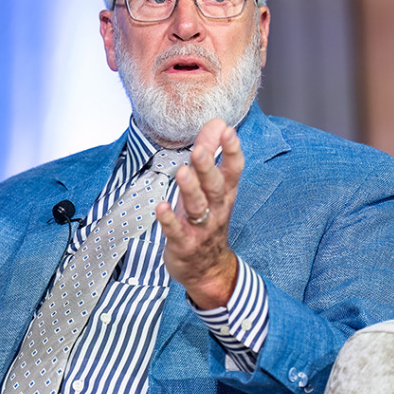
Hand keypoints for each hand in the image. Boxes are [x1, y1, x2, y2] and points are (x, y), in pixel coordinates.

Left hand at [156, 119, 243, 309]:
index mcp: (224, 195)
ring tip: (182, 172)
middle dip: (208, 168)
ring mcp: (200, 228)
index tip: (228, 131)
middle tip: (200, 149)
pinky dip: (169, 220)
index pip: (232, 170)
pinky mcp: (183, 244)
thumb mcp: (212, 188)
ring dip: (189, 189)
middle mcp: (215, 210)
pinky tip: (161, 207)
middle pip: (214, 187)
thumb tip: (216, 123)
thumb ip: (211, 154)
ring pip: (197, 207)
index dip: (231, 151)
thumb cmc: (208, 220)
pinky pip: (176, 231)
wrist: (208, 269)